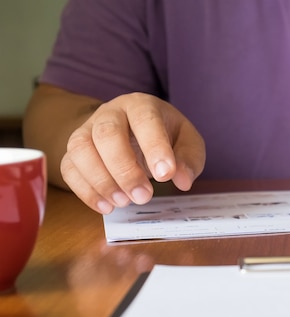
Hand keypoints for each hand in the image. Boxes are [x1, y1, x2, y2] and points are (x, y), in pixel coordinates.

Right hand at [61, 93, 205, 213]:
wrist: (134, 131)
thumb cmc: (164, 135)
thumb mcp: (187, 142)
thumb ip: (189, 158)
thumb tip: (182, 180)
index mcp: (141, 105)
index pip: (145, 119)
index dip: (154, 147)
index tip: (165, 175)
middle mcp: (110, 113)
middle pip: (107, 133)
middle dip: (124, 169)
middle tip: (143, 196)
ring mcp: (87, 130)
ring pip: (81, 149)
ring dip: (101, 181)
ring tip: (124, 202)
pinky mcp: (74, 152)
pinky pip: (69, 168)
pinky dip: (85, 191)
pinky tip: (106, 206)